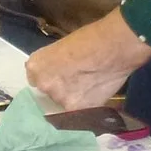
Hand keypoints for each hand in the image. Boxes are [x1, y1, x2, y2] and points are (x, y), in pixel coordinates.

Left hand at [24, 9, 150, 110]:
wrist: (114, 47)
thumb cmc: (91, 39)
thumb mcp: (63, 47)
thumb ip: (54, 64)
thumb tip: (56, 73)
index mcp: (35, 66)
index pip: (35, 80)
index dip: (50, 78)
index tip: (60, 75)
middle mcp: (43, 85)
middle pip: (48, 94)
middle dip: (60, 89)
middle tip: (77, 81)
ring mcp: (59, 99)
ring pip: (63, 104)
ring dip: (74, 98)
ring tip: (90, 86)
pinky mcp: (77, 110)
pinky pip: (78, 112)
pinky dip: (86, 105)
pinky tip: (96, 92)